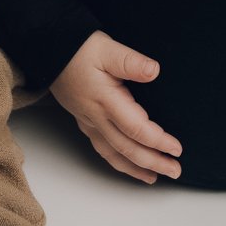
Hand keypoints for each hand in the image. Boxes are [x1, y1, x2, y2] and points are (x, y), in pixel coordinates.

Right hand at [48, 30, 182, 184]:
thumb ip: (131, 61)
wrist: (48, 50)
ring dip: (136, 168)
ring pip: (114, 154)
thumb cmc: (78, 49)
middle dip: (153, 162)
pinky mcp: (84, 121)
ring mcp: (89, 122)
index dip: (158, 142)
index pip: (136, 129)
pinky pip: (102, 149)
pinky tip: (127, 165)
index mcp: (106, 100)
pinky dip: (118, 162)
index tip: (176, 148)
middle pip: (127, 148)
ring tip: (154, 178)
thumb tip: (154, 71)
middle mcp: (96, 117)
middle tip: (175, 171)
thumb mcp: (107, 48)